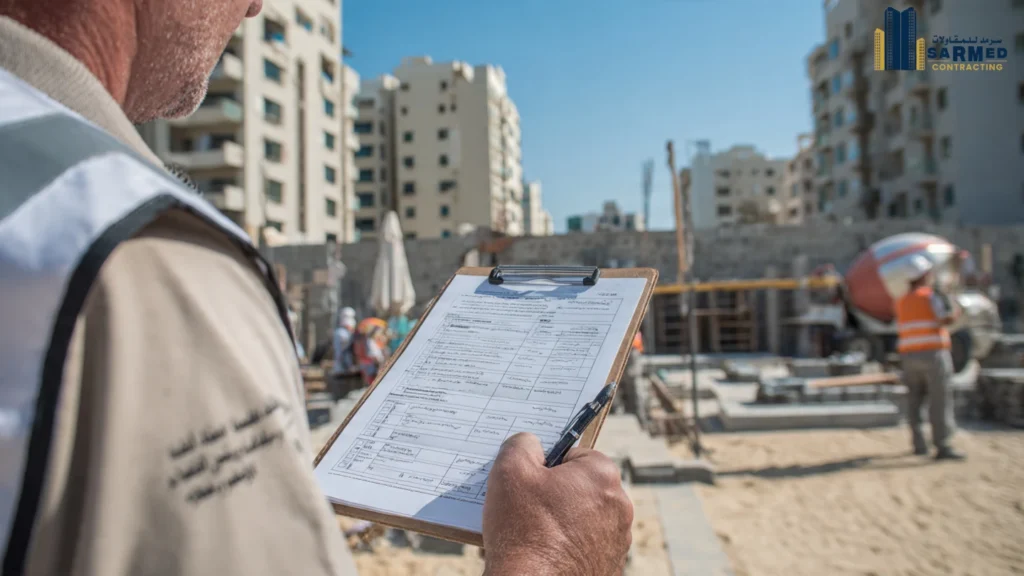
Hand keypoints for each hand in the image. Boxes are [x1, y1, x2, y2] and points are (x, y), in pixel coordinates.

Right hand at [482, 433, 632, 575]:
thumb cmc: (524, 531)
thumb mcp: (510, 470)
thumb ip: (522, 444)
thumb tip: (531, 443)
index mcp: (602, 474)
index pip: (573, 454)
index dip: (546, 465)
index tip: (530, 481)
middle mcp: (619, 506)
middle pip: (579, 486)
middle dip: (554, 493)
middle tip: (526, 508)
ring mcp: (617, 540)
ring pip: (582, 517)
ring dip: (561, 521)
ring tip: (533, 534)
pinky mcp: (609, 566)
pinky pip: (584, 545)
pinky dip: (566, 546)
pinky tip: (544, 554)